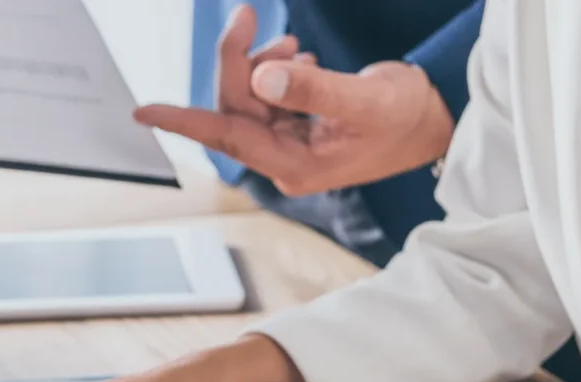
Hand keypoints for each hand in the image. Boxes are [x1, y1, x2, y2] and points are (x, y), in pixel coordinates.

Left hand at [134, 5, 453, 195]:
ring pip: (250, 98)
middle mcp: (285, 161)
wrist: (438, 122)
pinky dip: (275, 72)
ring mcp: (290, 146)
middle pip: (236, 108)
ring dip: (259, 65)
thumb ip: (311, 90)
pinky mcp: (297, 130)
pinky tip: (299, 61)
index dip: (183, 121)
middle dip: (238, 62)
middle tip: (247, 15)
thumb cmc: (407, 118)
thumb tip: (261, 78)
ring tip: (293, 48)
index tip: (142, 111)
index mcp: (295, 166)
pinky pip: (267, 97)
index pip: (226, 138)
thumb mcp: (364, 99)